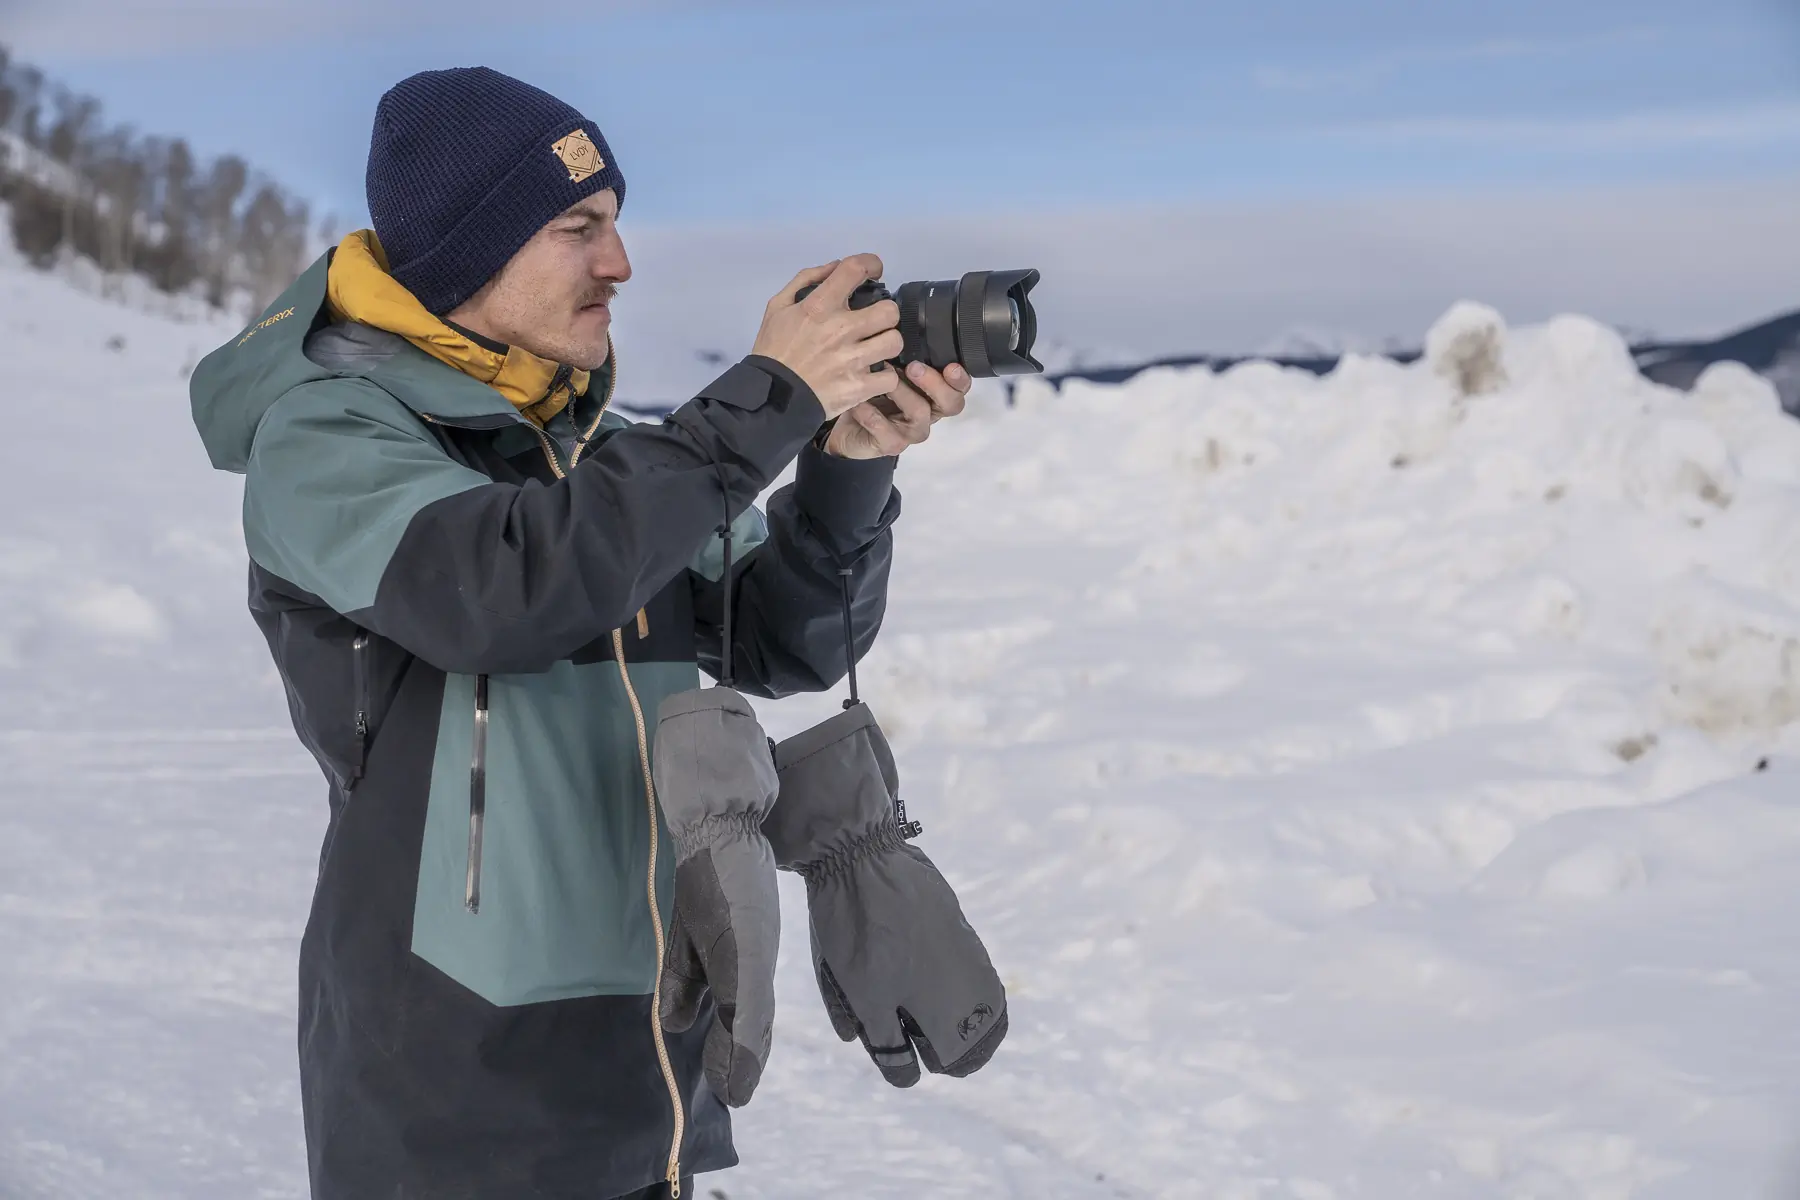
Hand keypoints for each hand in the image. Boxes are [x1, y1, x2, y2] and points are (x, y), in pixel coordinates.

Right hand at [751, 254, 902, 418]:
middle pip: (889, 310)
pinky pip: (890, 377)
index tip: (874, 270)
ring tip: (875, 348)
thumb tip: (835, 267)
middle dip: (885, 313)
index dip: (871, 263)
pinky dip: (884, 377)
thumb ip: (806, 280)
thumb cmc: (774, 351)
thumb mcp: (778, 306)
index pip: (855, 268)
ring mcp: (851, 360)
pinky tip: (872, 374)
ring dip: (887, 343)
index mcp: (819, 307)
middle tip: (875, 321)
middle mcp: (840, 330)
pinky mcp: (858, 387)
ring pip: (894, 342)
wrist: (770, 396)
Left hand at [824, 361, 971, 459]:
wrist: (843, 422)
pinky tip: (860, 404)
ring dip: (902, 394)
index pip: (959, 386)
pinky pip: (889, 435)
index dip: (960, 378)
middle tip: (913, 368)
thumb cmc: (871, 389)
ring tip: (883, 380)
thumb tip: (898, 319)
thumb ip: (900, 351)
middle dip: (935, 384)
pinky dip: (874, 418)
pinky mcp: (891, 444)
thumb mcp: (887, 366)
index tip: (951, 365)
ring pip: (920, 415)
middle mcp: (929, 411)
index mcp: (933, 391)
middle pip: (951, 403)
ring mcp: (911, 431)